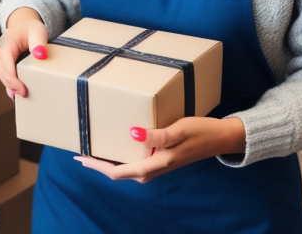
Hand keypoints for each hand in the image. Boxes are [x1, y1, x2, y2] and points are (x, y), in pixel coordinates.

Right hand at [0, 7, 47, 97]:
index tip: (23, 90)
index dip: (14, 80)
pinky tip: (16, 91)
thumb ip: (39, 42)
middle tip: (24, 94)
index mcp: (5, 44)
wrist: (25, 25)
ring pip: (3, 75)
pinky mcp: (3, 62)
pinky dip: (11, 83)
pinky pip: (5, 74)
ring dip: (11, 86)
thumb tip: (40, 54)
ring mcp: (0, 57)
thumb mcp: (38, 31)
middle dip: (12, 85)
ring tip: (20, 95)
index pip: (6, 66)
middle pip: (3, 73)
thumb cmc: (31, 28)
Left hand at [73, 116, 244, 182]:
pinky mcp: (162, 159)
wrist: (221, 138)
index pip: (118, 171)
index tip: (80, 157)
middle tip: (82, 152)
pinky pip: (136, 161)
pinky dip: (123, 156)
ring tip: (96, 149)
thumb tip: (132, 133)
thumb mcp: (178, 130)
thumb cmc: (200, 132)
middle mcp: (154, 169)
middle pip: (119, 172)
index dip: (97, 165)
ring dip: (110, 160)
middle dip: (99, 164)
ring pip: (127, 168)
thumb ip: (156, 135)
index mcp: (155, 165)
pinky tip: (120, 145)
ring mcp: (158, 165)